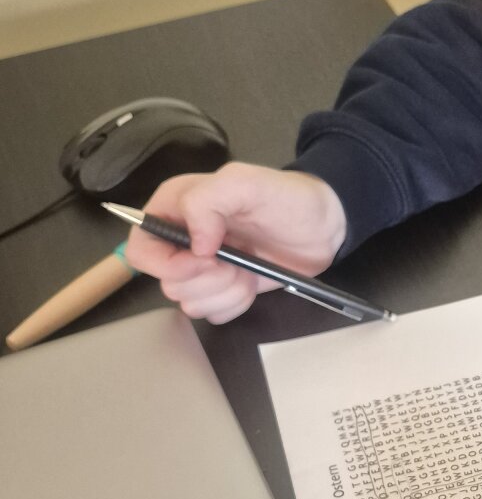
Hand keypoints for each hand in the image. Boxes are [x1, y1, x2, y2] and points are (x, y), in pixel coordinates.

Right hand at [124, 161, 347, 323]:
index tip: (204, 259)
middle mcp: (181, 241)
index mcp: (174, 208)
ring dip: (224, 292)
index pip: (141, 248)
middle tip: (236, 262)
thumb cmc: (287, 199)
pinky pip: (212, 314)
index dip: (167, 263)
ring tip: (248, 270)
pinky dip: (234, 305)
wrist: (323, 226)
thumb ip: (208, 201)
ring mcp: (202, 269)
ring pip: (189, 303)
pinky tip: (252, 285)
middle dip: (207, 279)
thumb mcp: (246, 184)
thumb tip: (194, 244)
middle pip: (167, 283)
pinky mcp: (222, 290)